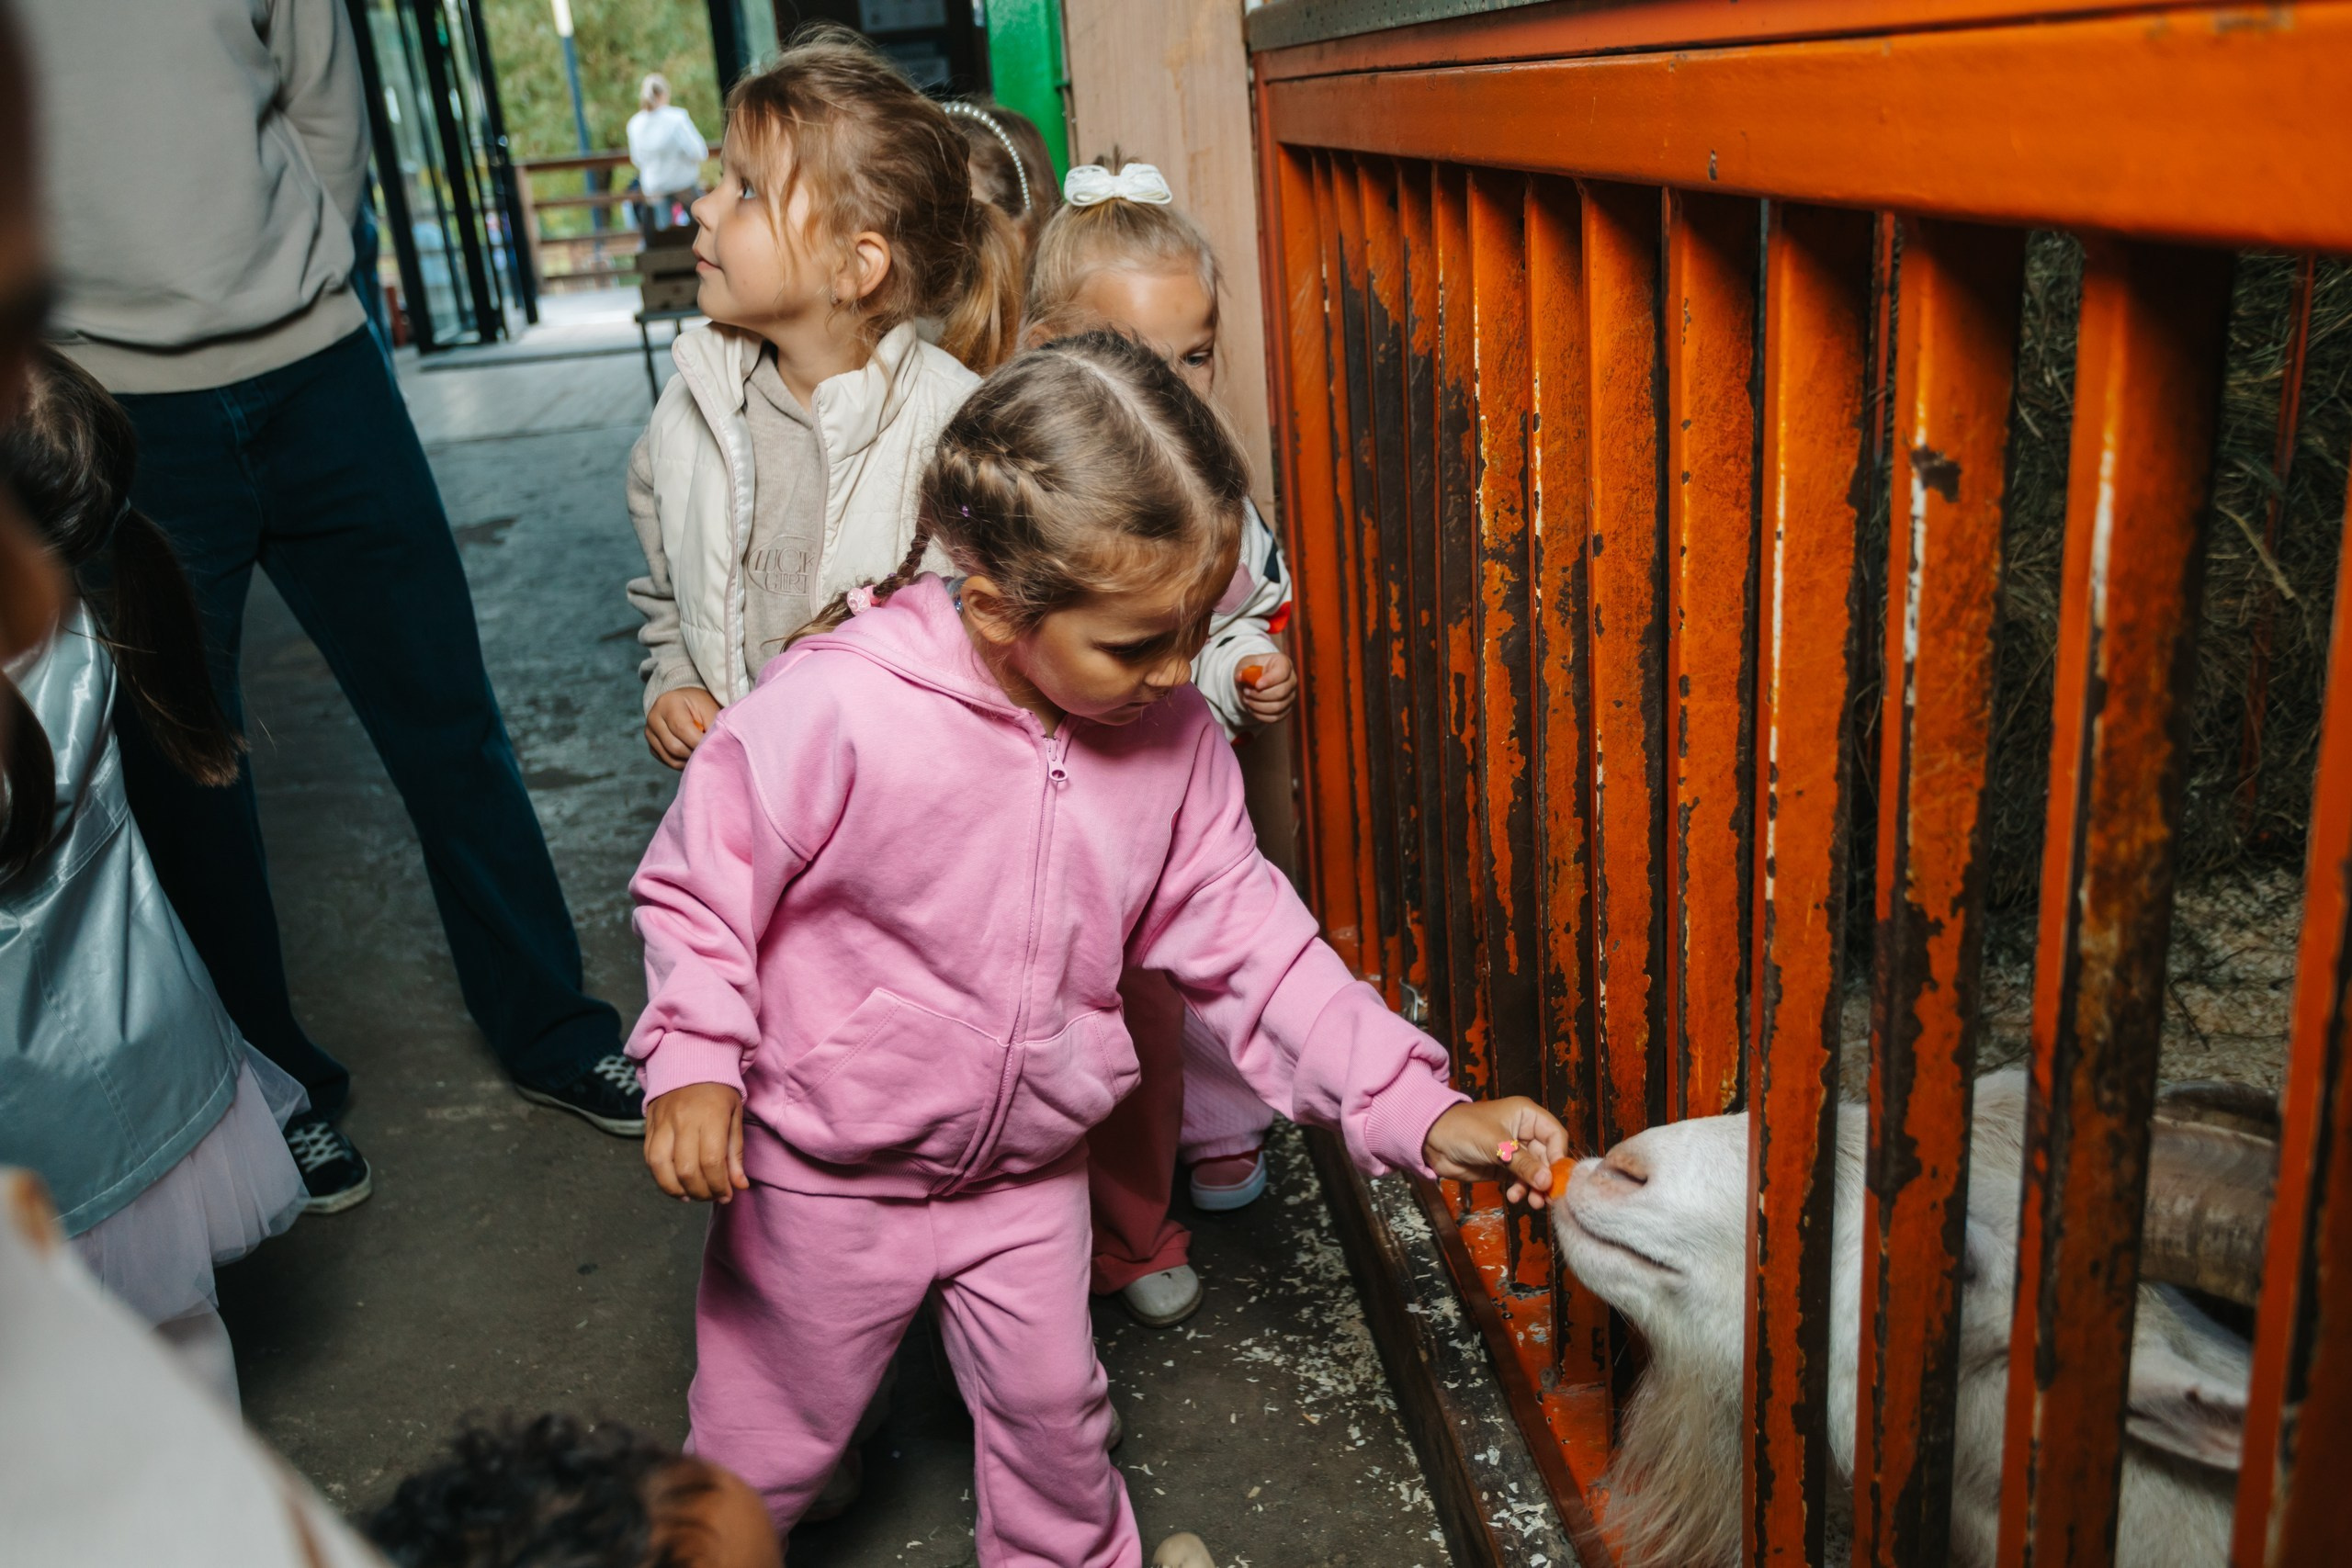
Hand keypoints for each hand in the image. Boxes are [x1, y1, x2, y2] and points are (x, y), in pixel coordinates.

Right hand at [645, 1082, 748, 1202]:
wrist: (688, 1059)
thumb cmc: (718, 1089)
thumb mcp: (734, 1115)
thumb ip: (735, 1152)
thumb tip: (738, 1186)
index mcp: (710, 1115)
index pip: (711, 1161)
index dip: (719, 1185)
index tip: (727, 1194)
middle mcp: (683, 1119)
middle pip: (687, 1169)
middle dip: (701, 1192)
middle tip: (712, 1195)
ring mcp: (662, 1123)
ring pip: (662, 1167)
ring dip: (677, 1190)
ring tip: (692, 1195)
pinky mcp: (648, 1125)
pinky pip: (649, 1159)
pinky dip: (661, 1178)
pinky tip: (676, 1185)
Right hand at [647, 686, 719, 768]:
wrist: (684, 703)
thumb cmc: (700, 706)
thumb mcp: (709, 709)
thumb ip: (712, 728)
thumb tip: (714, 749)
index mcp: (669, 703)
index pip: (682, 729)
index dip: (699, 742)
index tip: (715, 748)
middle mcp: (654, 717)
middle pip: (674, 747)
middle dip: (694, 753)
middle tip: (710, 752)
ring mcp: (649, 733)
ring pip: (671, 758)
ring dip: (689, 760)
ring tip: (702, 753)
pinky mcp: (651, 745)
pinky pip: (667, 761)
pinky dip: (683, 762)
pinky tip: (693, 754)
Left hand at [1237, 651, 1297, 723]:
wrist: (1254, 681)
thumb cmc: (1252, 669)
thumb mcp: (1246, 664)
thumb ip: (1243, 669)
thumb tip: (1240, 676)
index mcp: (1284, 663)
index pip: (1282, 673)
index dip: (1269, 680)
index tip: (1256, 685)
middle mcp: (1291, 680)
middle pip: (1281, 692)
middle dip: (1260, 695)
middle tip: (1246, 692)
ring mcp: (1290, 697)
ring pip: (1277, 707)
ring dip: (1257, 705)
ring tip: (1247, 699)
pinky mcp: (1285, 710)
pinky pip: (1274, 718)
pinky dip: (1259, 715)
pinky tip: (1251, 707)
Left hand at [1424, 1098, 1570, 1208]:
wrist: (1432, 1141)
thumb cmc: (1463, 1129)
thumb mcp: (1495, 1144)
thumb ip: (1523, 1163)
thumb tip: (1548, 1181)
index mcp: (1526, 1116)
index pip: (1555, 1135)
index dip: (1558, 1156)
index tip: (1555, 1177)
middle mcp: (1524, 1133)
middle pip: (1548, 1157)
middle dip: (1546, 1178)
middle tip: (1546, 1197)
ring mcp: (1515, 1152)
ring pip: (1536, 1172)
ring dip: (1535, 1188)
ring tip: (1533, 1201)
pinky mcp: (1504, 1167)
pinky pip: (1521, 1181)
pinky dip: (1521, 1190)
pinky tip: (1514, 1197)